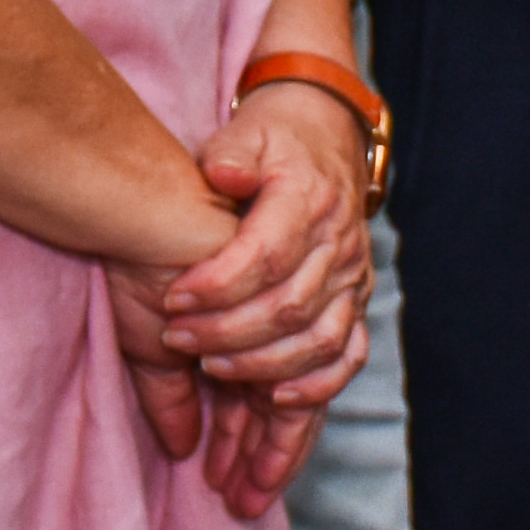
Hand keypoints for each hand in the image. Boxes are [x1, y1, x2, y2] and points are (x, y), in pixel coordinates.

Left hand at [142, 89, 373, 404]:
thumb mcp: (246, 131)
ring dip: (262, 364)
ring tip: (209, 368)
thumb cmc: (273, 139)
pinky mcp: (357, 302)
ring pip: (318, 340)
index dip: (218, 285)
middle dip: (227, 332)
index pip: (267, 255)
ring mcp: (354, 278)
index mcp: (308, 201)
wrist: (327, 136)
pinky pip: (348, 356)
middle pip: (289, 306)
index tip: (172, 299)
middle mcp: (338, 245)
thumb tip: (220, 174)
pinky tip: (275, 398)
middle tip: (176, 338)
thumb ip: (230, 153)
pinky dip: (317, 385)